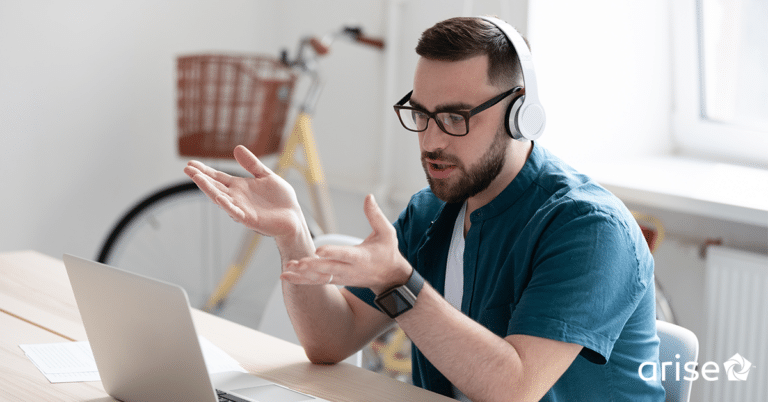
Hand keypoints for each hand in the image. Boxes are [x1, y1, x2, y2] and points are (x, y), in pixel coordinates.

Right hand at [183, 145, 304, 238]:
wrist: (293, 217)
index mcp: (240, 187)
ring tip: (197, 178)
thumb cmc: (281, 199)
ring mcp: (241, 209)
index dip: (205, 171)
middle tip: (187, 169)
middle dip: (201, 178)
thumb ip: (252, 164)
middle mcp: (237, 198)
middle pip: (215, 186)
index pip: (218, 178)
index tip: (190, 164)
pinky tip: (218, 198)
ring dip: (209, 189)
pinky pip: (235, 212)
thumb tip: (237, 148)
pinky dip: (227, 205)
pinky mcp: (249, 219)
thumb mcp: (266, 176)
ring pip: (221, 198)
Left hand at [281, 194, 411, 293]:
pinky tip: (286, 275)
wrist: (390, 277)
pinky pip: (317, 281)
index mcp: (361, 257)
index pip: (345, 254)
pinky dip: (301, 280)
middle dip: (312, 266)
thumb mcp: (387, 233)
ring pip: (320, 277)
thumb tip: (368, 196)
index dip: (332, 252)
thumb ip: (375, 215)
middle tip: (297, 262)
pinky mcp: (337, 280)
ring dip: (302, 274)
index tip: (319, 250)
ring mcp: (342, 277)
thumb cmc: (387, 252)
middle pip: (329, 268)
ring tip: (286, 269)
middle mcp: (350, 269)